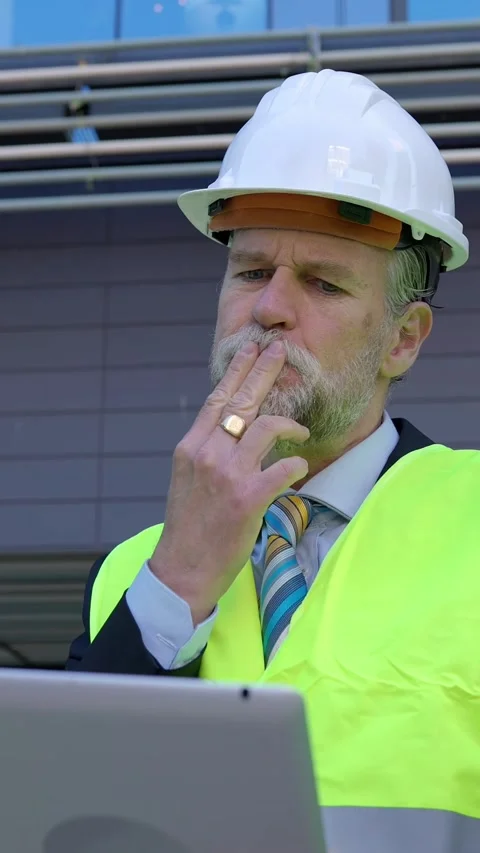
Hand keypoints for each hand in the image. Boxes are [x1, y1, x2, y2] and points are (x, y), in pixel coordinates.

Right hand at [149, 340, 308, 623]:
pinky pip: (283, 468)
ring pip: (266, 428)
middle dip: (263, 371)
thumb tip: (232, 428)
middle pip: (241, 402)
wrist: (182, 569)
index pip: (217, 399)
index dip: (237, 371)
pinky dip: (295, 465)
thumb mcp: (188, 479)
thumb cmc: (189, 526)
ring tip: (300, 428)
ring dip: (289, 424)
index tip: (251, 348)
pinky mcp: (247, 498)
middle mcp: (207, 454)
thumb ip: (207, 451)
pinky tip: (298, 469)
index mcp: (191, 447)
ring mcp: (226, 475)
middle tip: (281, 351)